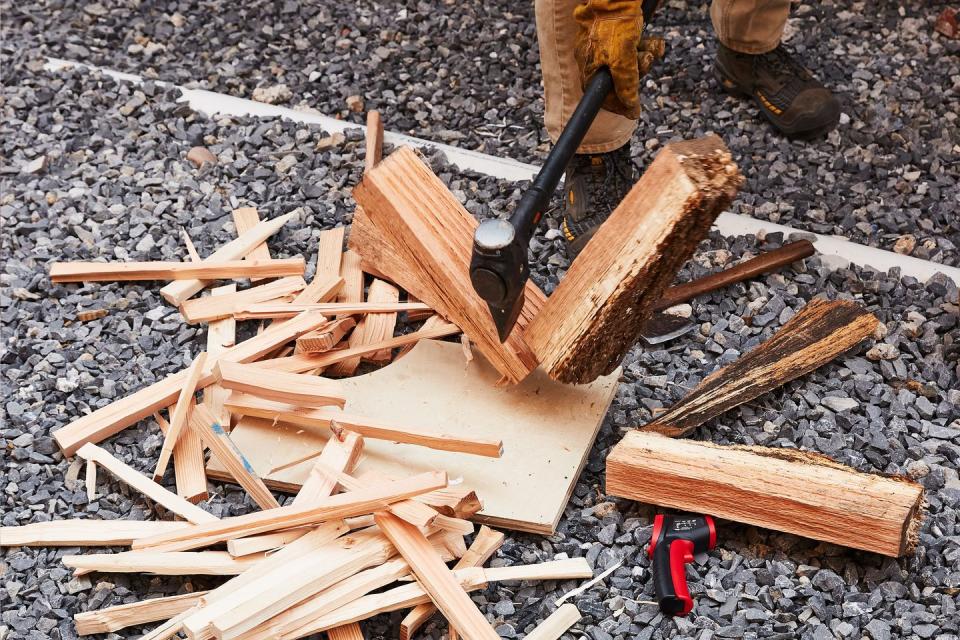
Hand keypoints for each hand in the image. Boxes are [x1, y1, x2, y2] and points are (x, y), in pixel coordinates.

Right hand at [573, 0, 664, 118]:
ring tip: (651, 48)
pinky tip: (654, 42)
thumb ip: (625, 84)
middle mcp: (597, 57)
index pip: (602, 96)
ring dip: (645, 59)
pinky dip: (647, 47)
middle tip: (645, 63)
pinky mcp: (622, 34)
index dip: (618, 103)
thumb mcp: (621, 57)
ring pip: (631, 63)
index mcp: (590, 66)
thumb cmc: (614, 22)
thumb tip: (629, 109)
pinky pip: (636, 48)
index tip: (633, 110)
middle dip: (637, 74)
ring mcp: (609, 45)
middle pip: (620, 79)